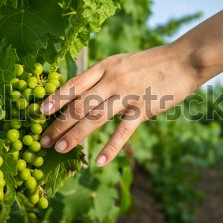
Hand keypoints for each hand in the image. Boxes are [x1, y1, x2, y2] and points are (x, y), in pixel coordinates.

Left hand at [39, 44, 198, 166]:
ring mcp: (127, 94)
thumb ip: (100, 78)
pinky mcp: (143, 109)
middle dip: (59, 124)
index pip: (74, 84)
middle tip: (43, 140)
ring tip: (59, 149)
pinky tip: (99, 162)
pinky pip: (123, 131)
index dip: (55, 99)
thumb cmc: (149, 64)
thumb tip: (78, 95)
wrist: (182, 60)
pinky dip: (111, 148)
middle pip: (79, 104)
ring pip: (95, 117)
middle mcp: (112, 80)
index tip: (40, 112)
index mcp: (104, 67)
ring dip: (75, 135)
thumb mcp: (120, 63)